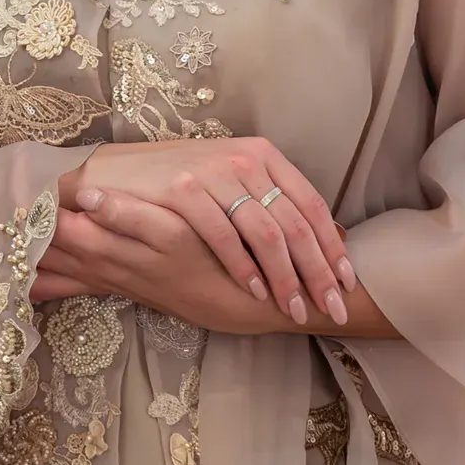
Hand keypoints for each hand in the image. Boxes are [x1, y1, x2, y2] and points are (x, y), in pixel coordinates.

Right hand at [31, 190, 401, 340]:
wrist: (117, 175)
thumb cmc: (181, 186)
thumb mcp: (233, 186)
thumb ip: (272, 205)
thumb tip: (327, 238)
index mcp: (265, 156)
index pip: (310, 204)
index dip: (332, 246)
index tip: (347, 282)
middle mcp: (245, 159)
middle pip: (295, 222)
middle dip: (318, 270)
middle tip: (332, 307)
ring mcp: (215, 173)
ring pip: (265, 232)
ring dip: (285, 277)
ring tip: (296, 309)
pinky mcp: (185, 189)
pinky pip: (224, 236)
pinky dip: (244, 267)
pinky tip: (256, 292)